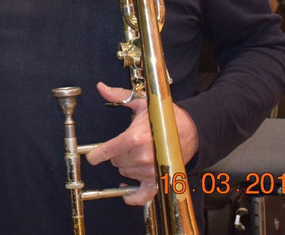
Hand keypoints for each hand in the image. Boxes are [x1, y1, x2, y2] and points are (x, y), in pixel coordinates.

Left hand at [84, 82, 199, 206]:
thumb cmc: (165, 116)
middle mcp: (142, 156)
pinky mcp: (160, 180)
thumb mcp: (142, 103)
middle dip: (118, 154)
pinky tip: (126, 193)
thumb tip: (102, 88)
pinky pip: (143, 196)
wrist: (192, 129)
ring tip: (138, 153)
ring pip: (126, 174)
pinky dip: (133, 197)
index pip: (107, 151)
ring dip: (128, 166)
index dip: (97, 155)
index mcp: (134, 138)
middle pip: (116, 162)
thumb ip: (119, 96)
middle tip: (129, 144)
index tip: (92, 157)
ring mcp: (151, 170)